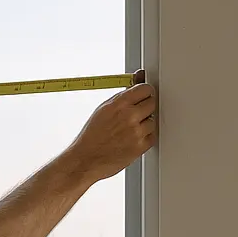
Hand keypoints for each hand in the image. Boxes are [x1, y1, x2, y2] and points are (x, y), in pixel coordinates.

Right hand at [61, 70, 156, 184]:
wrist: (84, 160)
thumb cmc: (91, 137)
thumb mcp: (103, 109)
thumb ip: (123, 94)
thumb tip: (139, 76)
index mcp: (118, 104)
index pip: (145, 89)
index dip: (144, 93)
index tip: (141, 98)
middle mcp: (128, 116)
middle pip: (152, 103)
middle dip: (144, 108)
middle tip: (132, 117)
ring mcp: (136, 132)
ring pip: (153, 121)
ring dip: (144, 125)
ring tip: (128, 131)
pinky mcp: (140, 146)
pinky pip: (152, 136)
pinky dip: (144, 138)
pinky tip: (130, 140)